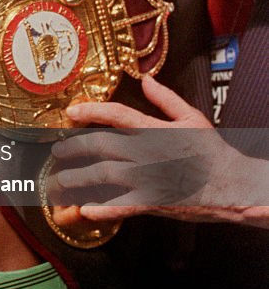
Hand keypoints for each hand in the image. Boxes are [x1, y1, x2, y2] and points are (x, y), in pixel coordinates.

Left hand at [51, 76, 268, 224]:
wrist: (231, 185)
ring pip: (104, 175)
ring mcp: (148, 178)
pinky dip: (102, 209)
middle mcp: (147, 152)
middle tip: (57, 150)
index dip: (91, 111)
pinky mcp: (153, 201)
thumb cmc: (211, 152)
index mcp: (155, 130)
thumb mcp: (192, 118)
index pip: (117, 115)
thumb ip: (166, 99)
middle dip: (73, 146)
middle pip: (101, 145)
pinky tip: (84, 210)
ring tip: (60, 181)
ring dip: (78, 178)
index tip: (71, 112)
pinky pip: (121, 206)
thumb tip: (146, 78)